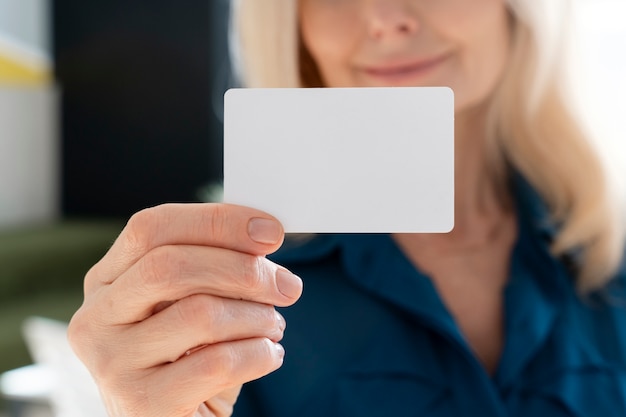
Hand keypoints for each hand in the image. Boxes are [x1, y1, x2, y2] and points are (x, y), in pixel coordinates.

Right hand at [68, 204, 302, 416]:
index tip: (271, 231)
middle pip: (171, 266)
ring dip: (257, 317)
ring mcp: (112, 364)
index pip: (152, 228)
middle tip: (288, 285)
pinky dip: (259, 353)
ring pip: (201, 314)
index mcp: (106, 282)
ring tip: (272, 326)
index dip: (217, 221)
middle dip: (243, 270)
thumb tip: (261, 234)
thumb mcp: (192, 304)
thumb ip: (212, 266)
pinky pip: (218, 362)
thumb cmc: (188, 357)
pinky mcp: (141, 405)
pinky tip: (268, 355)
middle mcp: (95, 319)